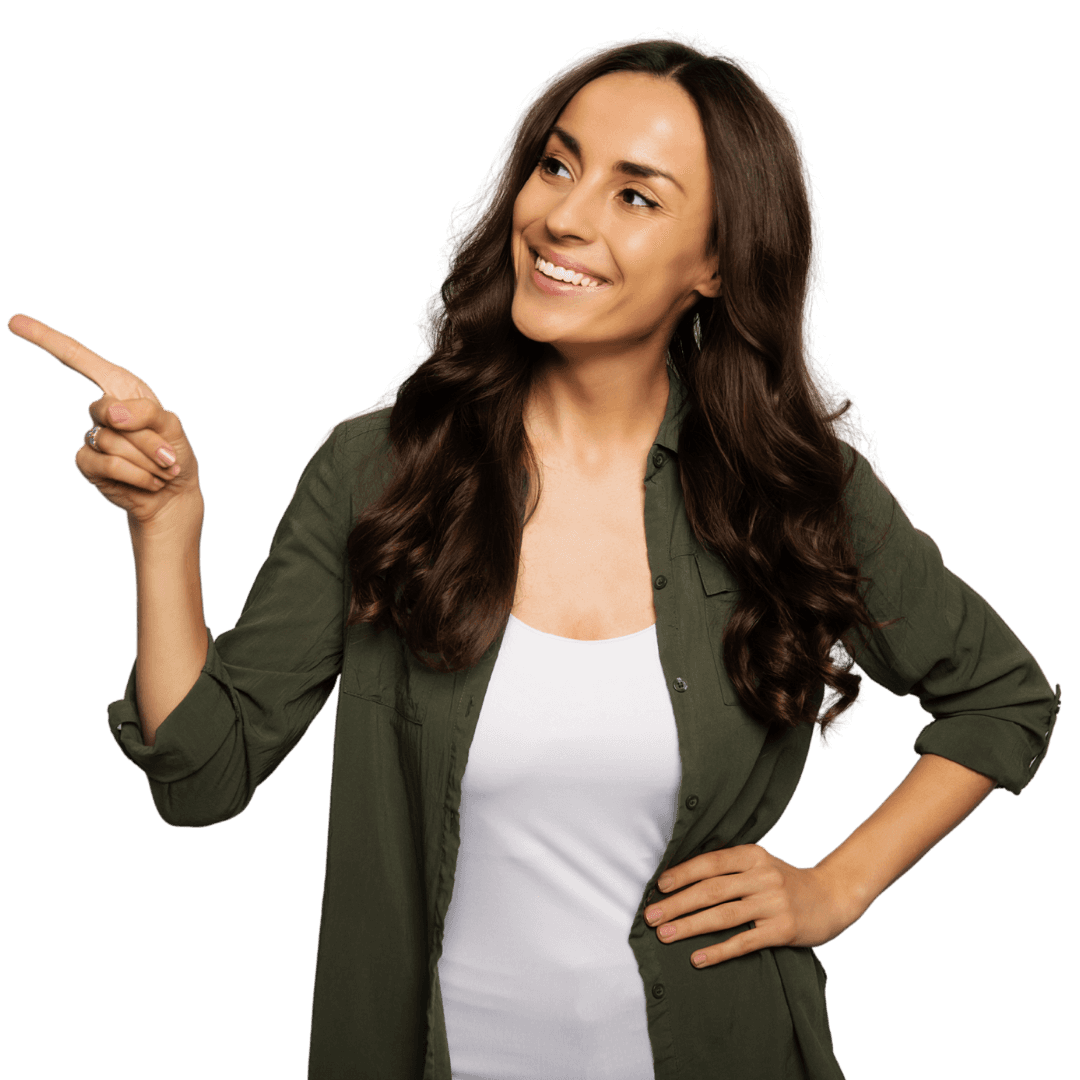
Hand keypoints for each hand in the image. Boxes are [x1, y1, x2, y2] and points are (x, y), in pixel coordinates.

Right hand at [8, 313, 202, 530]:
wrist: (174, 494)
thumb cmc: (174, 455)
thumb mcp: (171, 426)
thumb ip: (146, 412)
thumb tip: (109, 414)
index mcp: (120, 388)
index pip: (78, 359)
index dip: (46, 339)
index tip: (13, 321)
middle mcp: (102, 408)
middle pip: (110, 412)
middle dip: (148, 439)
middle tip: (169, 456)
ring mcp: (91, 435)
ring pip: (111, 441)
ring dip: (147, 460)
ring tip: (162, 470)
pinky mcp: (86, 462)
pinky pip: (107, 463)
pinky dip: (137, 474)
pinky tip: (150, 481)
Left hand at [643, 843, 866, 968]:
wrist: (833, 896)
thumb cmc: (786, 882)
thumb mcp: (760, 864)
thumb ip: (730, 868)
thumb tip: (683, 879)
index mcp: (753, 855)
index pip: (710, 863)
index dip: (682, 874)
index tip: (659, 887)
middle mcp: (762, 876)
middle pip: (711, 890)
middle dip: (677, 904)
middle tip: (651, 916)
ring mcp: (773, 903)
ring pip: (723, 915)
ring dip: (690, 926)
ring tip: (665, 935)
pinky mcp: (783, 929)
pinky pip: (744, 942)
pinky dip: (718, 951)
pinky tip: (697, 958)